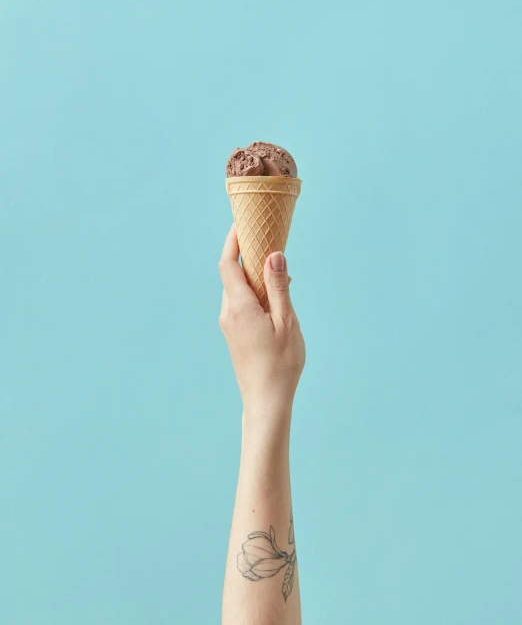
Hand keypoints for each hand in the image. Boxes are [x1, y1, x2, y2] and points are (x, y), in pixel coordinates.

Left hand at [219, 225, 304, 418]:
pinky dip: (252, 292)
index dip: (233, 241)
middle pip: (230, 273)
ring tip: (276, 269)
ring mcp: (229, 325)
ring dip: (251, 275)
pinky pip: (239, 303)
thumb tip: (273, 255)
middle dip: (245, 254)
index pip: (228, 264)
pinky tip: (274, 297)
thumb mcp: (286, 321)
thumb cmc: (281, 364)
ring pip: (236, 289)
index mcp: (240, 306)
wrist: (266, 401)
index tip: (242, 222)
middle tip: (265, 238)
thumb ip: (279, 287)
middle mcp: (228, 313)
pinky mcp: (234, 334)